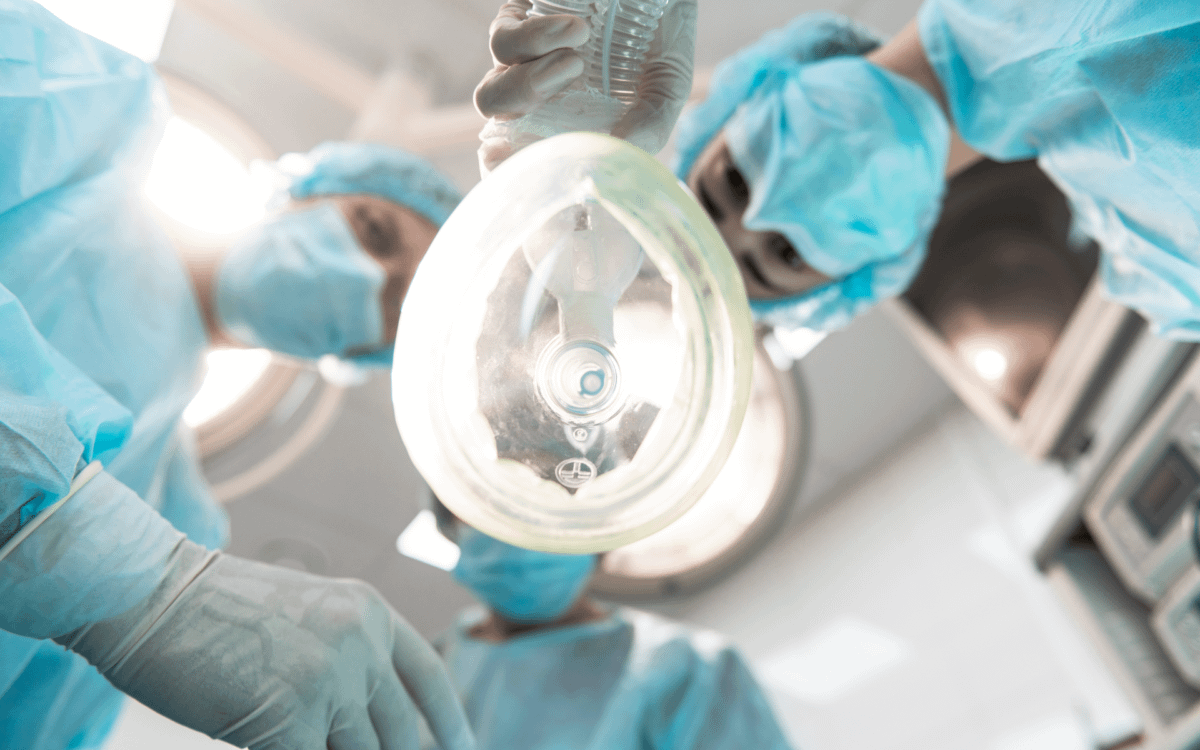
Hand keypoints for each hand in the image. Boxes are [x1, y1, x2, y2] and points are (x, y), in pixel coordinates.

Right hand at [61, 532, 473, 749]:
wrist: (150, 596)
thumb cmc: (213, 613)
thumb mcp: (304, 617)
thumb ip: (346, 657)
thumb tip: (365, 723)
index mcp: (370, 613)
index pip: (428, 678)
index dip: (450, 722)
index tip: (466, 749)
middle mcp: (362, 645)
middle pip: (402, 732)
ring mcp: (330, 684)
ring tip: (304, 737)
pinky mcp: (290, 721)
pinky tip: (280, 748)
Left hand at [475, 0, 695, 172]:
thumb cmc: (660, 35)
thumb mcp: (667, 87)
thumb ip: (649, 125)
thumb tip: (620, 154)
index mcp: (568, 126)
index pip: (526, 168)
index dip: (517, 184)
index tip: (534, 190)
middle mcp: (537, 100)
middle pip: (499, 145)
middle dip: (516, 146)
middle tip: (553, 133)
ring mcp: (522, 61)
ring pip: (491, 96)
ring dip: (530, 87)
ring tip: (576, 62)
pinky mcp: (516, 17)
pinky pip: (503, 43)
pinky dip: (536, 41)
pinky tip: (578, 30)